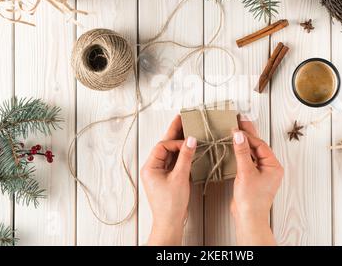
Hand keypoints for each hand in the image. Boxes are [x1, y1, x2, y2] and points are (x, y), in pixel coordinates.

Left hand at [141, 115, 196, 245]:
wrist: (170, 223)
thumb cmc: (170, 205)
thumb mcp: (180, 178)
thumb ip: (186, 157)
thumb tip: (191, 140)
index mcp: (150, 167)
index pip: (163, 146)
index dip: (176, 143)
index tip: (189, 143)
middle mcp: (153, 168)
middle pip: (165, 146)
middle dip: (174, 133)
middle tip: (183, 118)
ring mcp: (159, 173)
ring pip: (170, 153)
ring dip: (179, 143)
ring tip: (188, 129)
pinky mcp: (167, 178)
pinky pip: (174, 161)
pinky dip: (182, 154)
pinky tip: (189, 148)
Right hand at [231, 117, 283, 245]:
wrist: (248, 218)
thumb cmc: (252, 200)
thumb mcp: (246, 172)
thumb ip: (242, 152)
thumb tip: (238, 135)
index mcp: (274, 166)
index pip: (260, 145)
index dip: (248, 135)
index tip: (236, 127)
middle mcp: (269, 168)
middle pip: (257, 146)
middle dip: (247, 134)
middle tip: (239, 121)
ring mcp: (261, 172)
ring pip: (252, 152)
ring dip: (243, 143)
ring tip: (234, 130)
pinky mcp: (252, 177)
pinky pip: (247, 160)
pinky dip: (240, 153)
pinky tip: (233, 147)